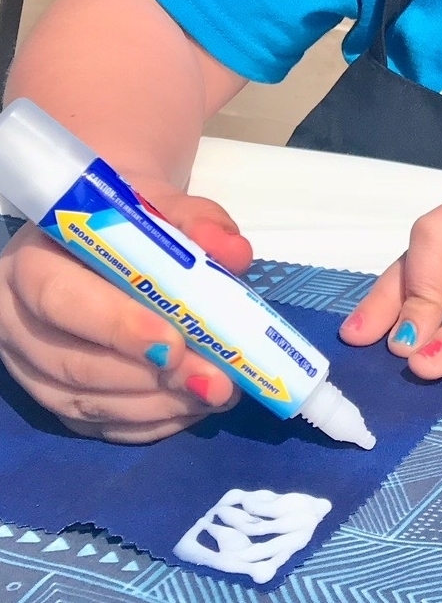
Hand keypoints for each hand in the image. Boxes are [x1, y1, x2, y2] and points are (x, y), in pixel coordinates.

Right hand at [0, 177, 253, 442]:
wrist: (108, 232)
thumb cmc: (131, 216)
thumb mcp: (162, 203)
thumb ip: (196, 221)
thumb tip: (234, 254)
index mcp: (32, 263)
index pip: (61, 301)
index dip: (117, 327)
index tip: (174, 344)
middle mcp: (18, 321)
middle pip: (74, 363)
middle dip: (150, 377)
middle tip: (215, 382)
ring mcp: (31, 367)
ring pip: (86, 402)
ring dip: (157, 404)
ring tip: (216, 395)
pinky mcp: (54, 399)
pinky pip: (97, 424)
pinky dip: (149, 422)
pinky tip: (193, 408)